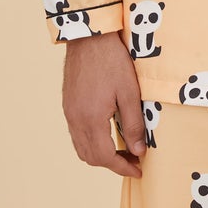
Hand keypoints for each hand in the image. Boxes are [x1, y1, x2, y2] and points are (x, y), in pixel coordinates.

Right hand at [61, 30, 147, 175]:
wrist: (89, 37)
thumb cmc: (112, 61)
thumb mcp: (130, 93)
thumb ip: (134, 124)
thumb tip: (139, 151)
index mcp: (91, 119)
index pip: (105, 157)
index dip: (123, 168)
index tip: (138, 170)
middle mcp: (76, 120)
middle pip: (91, 157)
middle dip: (112, 164)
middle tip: (134, 160)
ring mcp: (69, 113)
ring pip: (82, 148)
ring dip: (101, 155)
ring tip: (122, 150)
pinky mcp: (68, 106)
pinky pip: (77, 135)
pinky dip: (92, 142)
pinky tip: (108, 134)